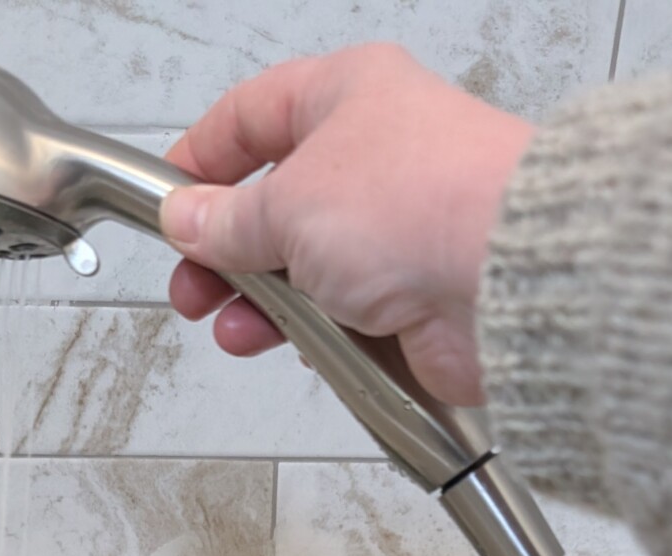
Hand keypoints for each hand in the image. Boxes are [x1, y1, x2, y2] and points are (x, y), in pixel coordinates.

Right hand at [160, 43, 533, 407]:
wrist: (507, 279)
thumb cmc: (423, 204)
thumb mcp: (287, 205)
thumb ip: (227, 221)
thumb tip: (188, 220)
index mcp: (349, 95)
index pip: (252, 116)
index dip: (201, 161)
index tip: (164, 204)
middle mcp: (379, 155)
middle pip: (277, 202)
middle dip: (227, 252)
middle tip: (194, 287)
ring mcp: (399, 229)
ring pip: (309, 267)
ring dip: (265, 303)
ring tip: (239, 329)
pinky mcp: (417, 295)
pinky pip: (347, 315)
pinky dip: (317, 333)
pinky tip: (298, 344)